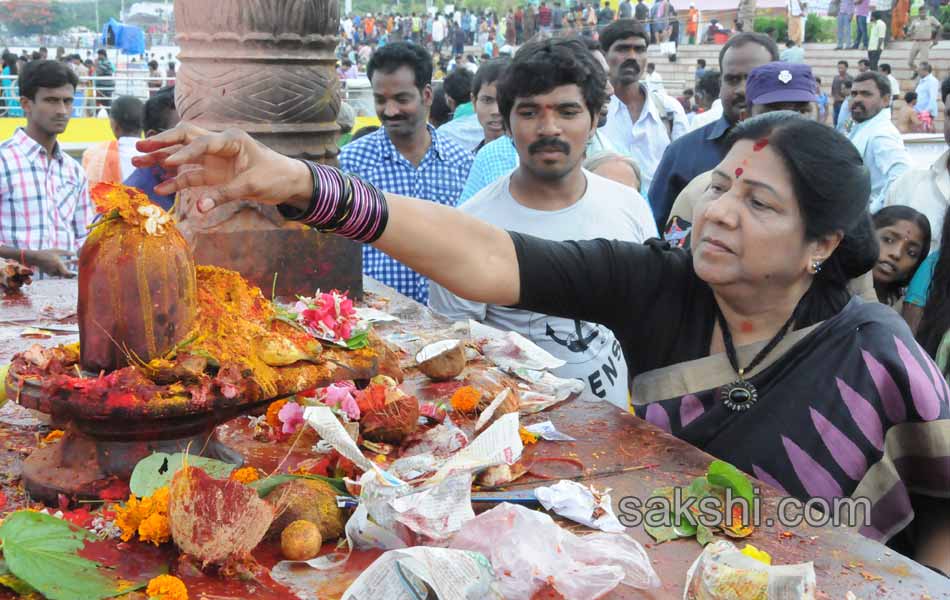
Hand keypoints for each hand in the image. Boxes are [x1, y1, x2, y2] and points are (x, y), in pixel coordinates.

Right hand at [25, 249, 75, 277]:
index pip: (67, 273)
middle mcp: (55, 270)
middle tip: (78, 271)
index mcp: (58, 265)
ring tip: (74, 262)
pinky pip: (58, 273)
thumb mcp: (57, 251)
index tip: (77, 273)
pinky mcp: (50, 274)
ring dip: (68, 270)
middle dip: (72, 273)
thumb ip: (67, 253)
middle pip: (66, 275)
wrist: (34, 258)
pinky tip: (68, 263)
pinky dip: (63, 270)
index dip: (73, 274)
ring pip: (62, 273)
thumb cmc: (46, 253)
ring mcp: (52, 273)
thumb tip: (75, 254)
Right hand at [133, 123, 312, 212]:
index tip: (167, 161)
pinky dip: (176, 181)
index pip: (202, 142)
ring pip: (183, 156)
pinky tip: (160, 188)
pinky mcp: (214, 174)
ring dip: (162, 160)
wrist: (289, 182)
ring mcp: (215, 159)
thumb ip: (224, 195)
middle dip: (163, 143)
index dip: (183, 152)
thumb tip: (198, 208)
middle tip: (140, 147)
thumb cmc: (275, 176)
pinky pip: (191, 175)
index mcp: (231, 140)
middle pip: (185, 139)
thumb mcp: (251, 185)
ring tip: (138, 162)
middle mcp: (219, 145)